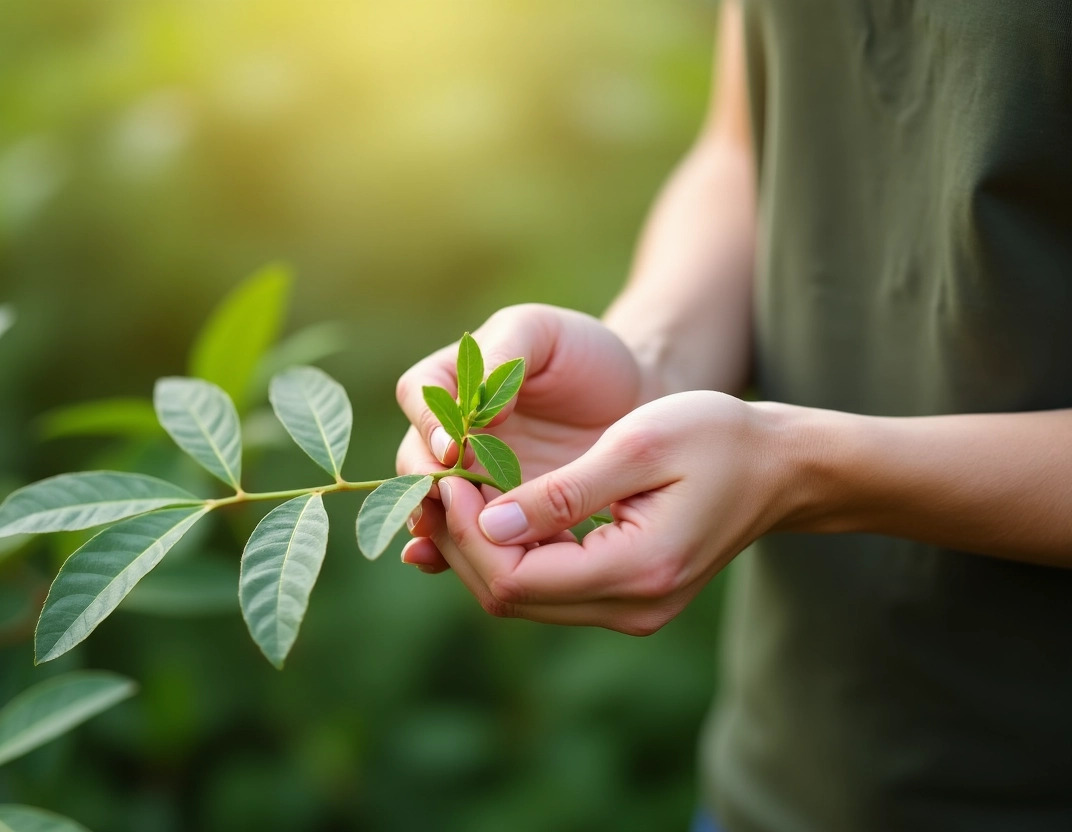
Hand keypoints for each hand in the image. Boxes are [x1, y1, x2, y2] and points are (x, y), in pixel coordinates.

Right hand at [395, 304, 646, 570]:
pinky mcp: (491, 513)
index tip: (454, 451)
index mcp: (449, 378)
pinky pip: (463, 538)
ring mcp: (466, 476)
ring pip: (435, 505)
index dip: (429, 425)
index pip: (419, 396)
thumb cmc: (582, 354)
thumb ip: (503, 358)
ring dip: (444, 527)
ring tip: (464, 547)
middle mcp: (446, 431)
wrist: (628, 401)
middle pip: (414, 460)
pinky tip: (462, 572)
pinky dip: (457, 557)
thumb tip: (477, 417)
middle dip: (431, 486)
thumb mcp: (541, 334)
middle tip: (456, 507)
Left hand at [407, 391, 796, 632]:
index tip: (447, 475)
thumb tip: (487, 523)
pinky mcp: (624, 600)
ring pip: (521, 598)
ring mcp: (629, 612)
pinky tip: (494, 508)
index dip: (466, 532)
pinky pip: (546, 588)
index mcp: (638, 570)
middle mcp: (631, 609)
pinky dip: (510, 552)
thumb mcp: (638, 445)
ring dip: (480, 548)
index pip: (516, 578)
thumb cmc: (716, 437)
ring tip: (458, 488)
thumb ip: (562, 492)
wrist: (778, 467)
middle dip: (461, 541)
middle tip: (438, 481)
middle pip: (509, 597)